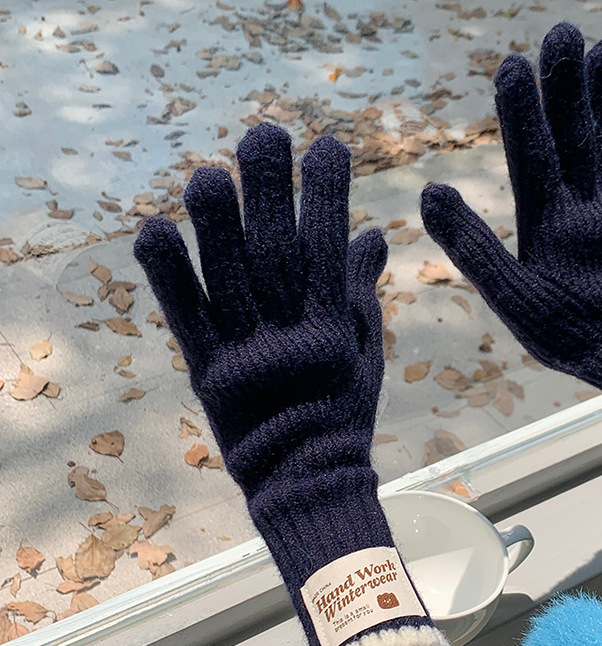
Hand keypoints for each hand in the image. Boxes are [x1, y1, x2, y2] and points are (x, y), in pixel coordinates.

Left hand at [135, 124, 384, 494]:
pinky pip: (187, 318)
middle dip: (272, 191)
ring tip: (209, 174)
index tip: (329, 146)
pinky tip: (153, 229)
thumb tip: (373, 232)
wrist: (304, 479)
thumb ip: (360, 293)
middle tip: (265, 133)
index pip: (329, 251)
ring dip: (217, 225)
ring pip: (229, 280)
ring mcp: (245, 355)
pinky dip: (168, 276)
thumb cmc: (340, 412)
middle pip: (276, 253)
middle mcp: (289, 337)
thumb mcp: (363, 353)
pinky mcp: (207, 372)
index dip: (329, 196)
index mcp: (332, 331)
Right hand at [420, 23, 601, 492]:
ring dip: (600, 93)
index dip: (523, 114)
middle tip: (563, 30)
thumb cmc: (556, 328)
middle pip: (574, 140)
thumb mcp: (505, 295)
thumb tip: (432, 192)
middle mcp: (583, 210)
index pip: (534, 161)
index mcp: (548, 228)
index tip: (513, 63)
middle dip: (566, 85)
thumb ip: (470, 245)